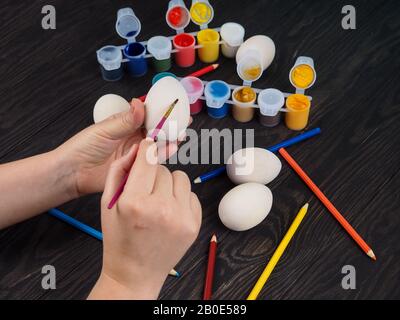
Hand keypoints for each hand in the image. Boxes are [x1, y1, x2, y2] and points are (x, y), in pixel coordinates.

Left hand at [55, 99, 180, 196]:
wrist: (74, 173)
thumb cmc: (83, 148)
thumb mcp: (105, 130)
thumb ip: (124, 120)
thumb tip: (139, 104)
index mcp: (125, 124)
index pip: (148, 114)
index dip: (162, 110)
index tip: (175, 106)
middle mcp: (133, 138)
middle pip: (157, 129)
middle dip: (171, 125)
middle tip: (184, 121)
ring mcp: (136, 153)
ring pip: (158, 144)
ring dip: (170, 139)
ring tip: (180, 134)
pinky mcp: (137, 167)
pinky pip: (153, 160)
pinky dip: (163, 154)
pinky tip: (172, 148)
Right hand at [88, 139, 201, 299]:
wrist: (135, 273)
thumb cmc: (118, 238)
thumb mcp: (107, 203)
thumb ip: (119, 170)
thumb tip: (138, 148)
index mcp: (135, 202)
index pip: (148, 159)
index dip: (147, 149)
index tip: (148, 144)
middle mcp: (161, 209)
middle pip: (163, 169)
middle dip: (153, 175)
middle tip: (144, 191)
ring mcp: (181, 218)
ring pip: (180, 178)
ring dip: (169, 184)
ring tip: (158, 201)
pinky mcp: (194, 225)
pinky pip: (192, 194)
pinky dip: (180, 198)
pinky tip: (169, 212)